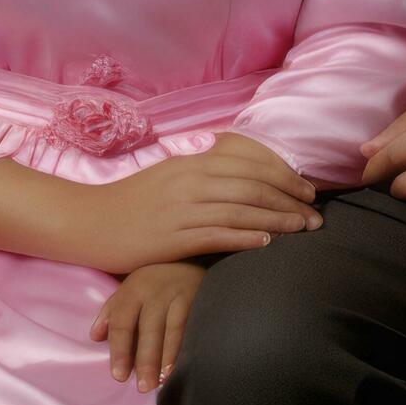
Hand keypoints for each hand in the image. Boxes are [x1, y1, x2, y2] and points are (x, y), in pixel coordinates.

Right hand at [75, 135, 322, 273]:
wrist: (89, 221)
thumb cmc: (133, 200)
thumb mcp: (172, 174)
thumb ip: (207, 171)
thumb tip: (246, 174)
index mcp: (194, 161)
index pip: (253, 163)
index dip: (286, 177)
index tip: (308, 192)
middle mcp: (192, 180)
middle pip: (254, 186)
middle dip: (291, 201)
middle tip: (315, 217)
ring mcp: (182, 209)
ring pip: (242, 210)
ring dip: (278, 220)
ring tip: (303, 230)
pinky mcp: (172, 238)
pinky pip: (217, 235)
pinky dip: (246, 237)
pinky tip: (268, 243)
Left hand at [91, 261, 205, 392]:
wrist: (193, 256)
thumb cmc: (155, 280)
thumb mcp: (131, 288)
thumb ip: (112, 311)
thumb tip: (95, 336)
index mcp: (135, 288)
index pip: (123, 323)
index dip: (120, 350)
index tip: (119, 376)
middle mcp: (157, 290)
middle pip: (149, 329)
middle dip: (146, 360)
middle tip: (143, 386)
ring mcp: (182, 293)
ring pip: (173, 329)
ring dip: (168, 357)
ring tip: (162, 381)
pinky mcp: (203, 298)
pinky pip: (194, 326)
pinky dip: (189, 346)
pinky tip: (186, 364)